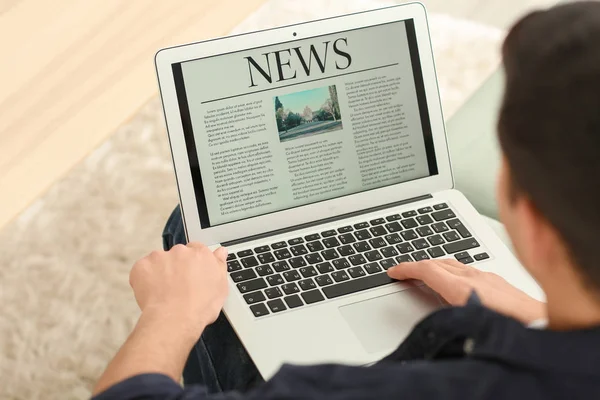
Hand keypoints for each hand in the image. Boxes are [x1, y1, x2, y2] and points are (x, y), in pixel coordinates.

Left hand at [129, 243, 228, 333]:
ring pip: (159, 261)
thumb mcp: (221, 287)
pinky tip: (153, 293)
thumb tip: (220, 251)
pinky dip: (145, 278)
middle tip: (178, 286)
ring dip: (161, 271)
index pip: (196, 249)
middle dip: (177, 267)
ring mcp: (160, 257)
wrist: (175, 319)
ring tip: (165, 292)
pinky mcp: (142, 266)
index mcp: (201, 254)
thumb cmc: (200, 307)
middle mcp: (181, 251)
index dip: (193, 263)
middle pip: (178, 254)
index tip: (191, 274)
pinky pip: (142, 269)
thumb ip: (219, 264)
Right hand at [387, 259, 545, 323]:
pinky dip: (455, 272)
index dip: (406, 268)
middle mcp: (478, 278)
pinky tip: (459, 283)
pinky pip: (471, 270)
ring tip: (427, 275)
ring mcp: (491, 278)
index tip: (392, 271)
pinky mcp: (502, 283)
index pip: (428, 269)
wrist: (550, 329)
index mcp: (465, 289)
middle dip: (419, 264)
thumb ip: (446, 321)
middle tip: (404, 271)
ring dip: (438, 266)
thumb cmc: (515, 332)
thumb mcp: (470, 328)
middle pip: (440, 262)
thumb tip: (428, 326)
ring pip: (456, 264)